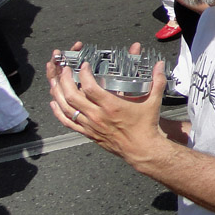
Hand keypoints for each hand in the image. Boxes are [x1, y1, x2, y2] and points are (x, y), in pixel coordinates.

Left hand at [49, 40, 167, 163]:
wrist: (141, 149)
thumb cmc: (146, 126)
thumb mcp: (154, 101)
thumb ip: (157, 81)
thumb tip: (161, 65)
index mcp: (111, 106)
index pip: (90, 87)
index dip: (83, 74)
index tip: (83, 65)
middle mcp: (97, 116)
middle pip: (72, 96)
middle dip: (65, 80)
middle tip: (65, 69)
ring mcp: (90, 125)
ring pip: (66, 108)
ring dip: (58, 93)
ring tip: (56, 81)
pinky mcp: (87, 133)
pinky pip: (67, 122)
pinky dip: (58, 111)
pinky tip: (54, 103)